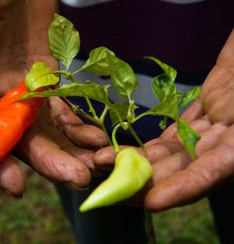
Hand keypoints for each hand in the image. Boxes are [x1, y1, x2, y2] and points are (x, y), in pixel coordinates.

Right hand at [0, 0, 108, 195]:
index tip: (16, 186)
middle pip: (19, 138)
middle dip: (47, 161)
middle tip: (79, 179)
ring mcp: (25, 88)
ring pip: (45, 130)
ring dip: (70, 150)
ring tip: (98, 163)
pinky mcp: (48, 79)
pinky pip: (63, 110)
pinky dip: (79, 126)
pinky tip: (98, 137)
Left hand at [94, 30, 233, 210]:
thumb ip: (229, 141)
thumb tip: (199, 149)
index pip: (208, 175)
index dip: (181, 190)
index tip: (152, 202)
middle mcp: (222, 148)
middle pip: (178, 170)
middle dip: (143, 180)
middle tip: (110, 187)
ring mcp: (208, 133)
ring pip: (168, 154)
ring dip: (135, 161)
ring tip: (102, 160)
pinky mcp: (196, 120)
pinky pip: (170, 137)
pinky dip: (147, 146)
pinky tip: (121, 151)